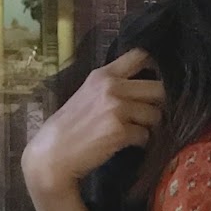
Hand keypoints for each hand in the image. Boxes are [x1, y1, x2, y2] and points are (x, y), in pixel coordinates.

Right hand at [22, 48, 164, 194]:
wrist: (52, 155)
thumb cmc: (70, 126)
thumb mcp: (88, 95)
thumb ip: (113, 86)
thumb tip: (144, 85)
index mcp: (102, 75)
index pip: (140, 56)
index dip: (155, 67)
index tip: (156, 79)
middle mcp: (112, 87)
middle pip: (158, 88)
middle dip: (158, 103)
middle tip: (148, 114)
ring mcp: (117, 108)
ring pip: (155, 114)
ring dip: (149, 126)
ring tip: (134, 131)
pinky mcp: (120, 131)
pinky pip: (145, 135)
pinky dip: (141, 142)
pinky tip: (128, 144)